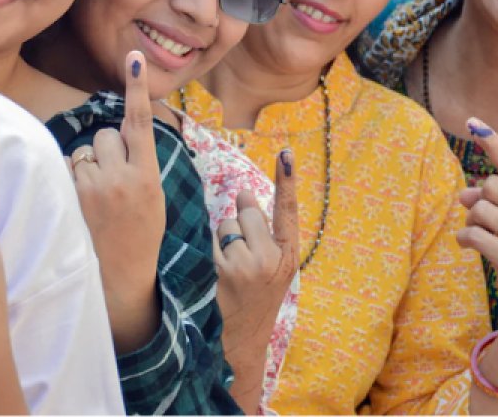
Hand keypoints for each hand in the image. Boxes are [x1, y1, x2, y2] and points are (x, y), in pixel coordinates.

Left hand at [70, 51, 164, 352]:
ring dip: (87, 165)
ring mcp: (92, 190)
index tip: (133, 57)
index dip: (137, 88)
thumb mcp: (153, 198)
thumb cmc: (140, 236)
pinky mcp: (69, 200)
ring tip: (95, 197)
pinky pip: (65, 170)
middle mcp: (119, 178)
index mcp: (146, 177)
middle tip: (111, 180)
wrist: (120, 279)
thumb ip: (139, 165)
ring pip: (83, 152)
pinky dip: (70, 179)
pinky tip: (79, 203)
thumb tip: (119, 135)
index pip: (140, 123)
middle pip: (104, 135)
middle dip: (105, 149)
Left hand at [215, 150, 298, 414]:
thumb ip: (262, 233)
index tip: (286, 152)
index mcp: (288, 256)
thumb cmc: (252, 299)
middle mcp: (272, 258)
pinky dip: (210, 248)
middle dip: (239, 222)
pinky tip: (215, 273)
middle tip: (240, 253)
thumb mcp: (270, 269)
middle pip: (247, 211)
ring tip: (227, 267)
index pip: (287, 210)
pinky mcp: (225, 270)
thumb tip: (243, 195)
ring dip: (222, 237)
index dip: (287, 180)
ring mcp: (249, 265)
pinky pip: (212, 238)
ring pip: (226, 223)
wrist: (239, 344)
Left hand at [457, 118, 497, 315]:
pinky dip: (465, 238)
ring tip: (479, 233)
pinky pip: (474, 234)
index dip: (492, 144)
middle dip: (480, 199)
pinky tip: (467, 245)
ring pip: (481, 209)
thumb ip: (492, 204)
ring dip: (473, 220)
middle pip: (492, 186)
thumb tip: (464, 195)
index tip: (472, 123)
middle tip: (478, 213)